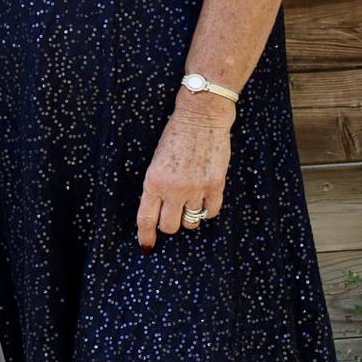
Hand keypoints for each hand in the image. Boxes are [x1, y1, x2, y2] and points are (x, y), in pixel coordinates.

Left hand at [136, 93, 234, 249]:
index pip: (146, 218)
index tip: (147, 245)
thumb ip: (157, 186)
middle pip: (170, 226)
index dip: (146, 235)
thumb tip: (158, 210)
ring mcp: (196, 188)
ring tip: (190, 202)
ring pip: (191, 222)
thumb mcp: (156, 160)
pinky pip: (211, 212)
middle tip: (172, 214)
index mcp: (153, 181)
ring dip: (189, 216)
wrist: (201, 116)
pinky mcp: (216, 185)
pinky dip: (207, 210)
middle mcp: (173, 189)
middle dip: (169, 224)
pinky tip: (204, 199)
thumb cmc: (176, 135)